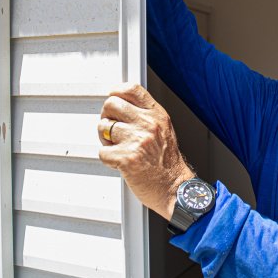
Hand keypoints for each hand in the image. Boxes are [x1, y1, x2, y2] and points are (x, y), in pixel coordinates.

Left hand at [97, 82, 193, 219]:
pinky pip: (102, 152)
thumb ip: (145, 115)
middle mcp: (147, 124)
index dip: (116, 92)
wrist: (174, 187)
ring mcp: (137, 140)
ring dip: (105, 140)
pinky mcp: (126, 158)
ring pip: (103, 127)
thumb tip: (120, 106)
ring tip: (119, 148)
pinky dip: (108, 159)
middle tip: (113, 130)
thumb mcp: (163, 129)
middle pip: (111, 104)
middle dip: (106, 117)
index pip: (131, 89)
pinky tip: (121, 163)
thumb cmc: (167, 163)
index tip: (113, 100)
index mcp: (156, 114)